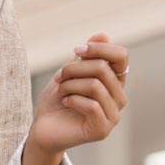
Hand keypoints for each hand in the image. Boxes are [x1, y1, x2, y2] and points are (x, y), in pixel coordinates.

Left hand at [29, 33, 127, 154]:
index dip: (99, 48)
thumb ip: (86, 56)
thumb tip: (103, 34)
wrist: (43, 128)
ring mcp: (113, 116)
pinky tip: (65, 102)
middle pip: (103, 69)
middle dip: (74, 69)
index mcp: (115, 82)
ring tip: (60, 91)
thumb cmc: (57, 99)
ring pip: (96, 86)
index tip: (76, 51)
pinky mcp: (102, 130)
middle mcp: (119, 98)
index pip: (121, 56)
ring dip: (70, 85)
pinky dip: (72, 99)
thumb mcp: (70, 72)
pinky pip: (91, 105)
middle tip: (58, 78)